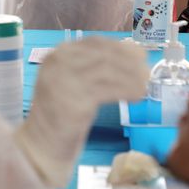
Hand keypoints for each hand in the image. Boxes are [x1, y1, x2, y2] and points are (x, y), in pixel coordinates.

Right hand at [14, 37, 148, 187]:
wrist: (41, 144)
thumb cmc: (62, 113)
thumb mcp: (73, 81)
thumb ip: (93, 67)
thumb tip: (134, 54)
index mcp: (57, 55)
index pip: (95, 43)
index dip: (121, 48)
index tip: (140, 55)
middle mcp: (58, 64)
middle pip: (104, 56)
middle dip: (130, 63)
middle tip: (148, 73)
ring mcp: (63, 82)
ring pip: (108, 71)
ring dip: (132, 78)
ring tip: (145, 86)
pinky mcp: (73, 102)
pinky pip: (108, 91)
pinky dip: (127, 91)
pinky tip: (138, 97)